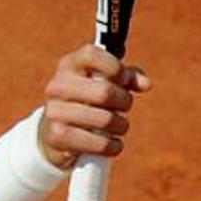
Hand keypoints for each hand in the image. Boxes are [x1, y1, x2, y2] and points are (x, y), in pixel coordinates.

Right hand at [38, 44, 150, 168]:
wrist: (54, 132)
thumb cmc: (86, 100)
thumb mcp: (103, 81)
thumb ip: (127, 77)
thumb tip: (146, 84)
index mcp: (69, 65)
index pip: (92, 54)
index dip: (115, 67)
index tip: (124, 80)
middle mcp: (57, 85)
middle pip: (104, 92)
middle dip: (124, 102)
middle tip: (124, 106)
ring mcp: (55, 111)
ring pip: (105, 120)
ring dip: (121, 125)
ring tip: (118, 126)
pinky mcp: (57, 137)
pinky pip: (99, 143)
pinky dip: (113, 146)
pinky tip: (112, 144)